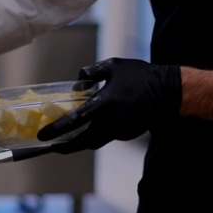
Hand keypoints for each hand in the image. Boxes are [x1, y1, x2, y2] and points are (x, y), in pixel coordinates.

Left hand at [37, 57, 181, 152]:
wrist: (169, 93)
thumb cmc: (141, 76)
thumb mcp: (115, 66)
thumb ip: (93, 71)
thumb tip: (78, 80)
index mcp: (105, 104)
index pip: (75, 121)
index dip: (57, 129)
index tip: (43, 136)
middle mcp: (110, 122)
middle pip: (82, 141)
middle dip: (65, 146)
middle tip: (52, 147)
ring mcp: (119, 130)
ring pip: (94, 141)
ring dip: (80, 142)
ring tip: (67, 141)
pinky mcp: (126, 134)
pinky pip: (107, 136)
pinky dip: (98, 134)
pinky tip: (94, 127)